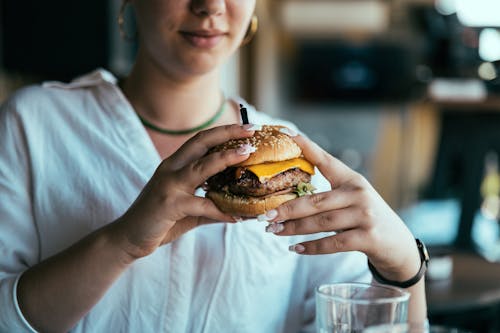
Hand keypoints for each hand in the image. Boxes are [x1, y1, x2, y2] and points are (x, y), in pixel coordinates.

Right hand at [113, 124, 255, 260]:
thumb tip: (240, 209)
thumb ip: (211, 204)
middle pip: (201, 142)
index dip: (223, 132)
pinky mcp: (169, 204)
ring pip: (201, 166)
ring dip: (226, 159)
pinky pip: (201, 204)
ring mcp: (168, 185)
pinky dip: (221, 210)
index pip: (201, 140)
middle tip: (250, 130)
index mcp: (175, 165)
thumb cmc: (160, 220)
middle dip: (227, 133)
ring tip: (247, 154)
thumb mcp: (189, 209)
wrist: (129, 237)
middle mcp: (171, 169)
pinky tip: (237, 216)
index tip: (246, 128)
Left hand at [262, 134, 420, 281]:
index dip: (307, 146)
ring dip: (294, 228)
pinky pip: (333, 243)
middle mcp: (359, 193)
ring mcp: (365, 215)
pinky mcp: (369, 237)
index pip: (327, 160)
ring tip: (274, 231)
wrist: (399, 245)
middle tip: (265, 215)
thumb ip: (328, 195)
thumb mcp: (353, 199)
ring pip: (321, 222)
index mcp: (352, 180)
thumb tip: (288, 200)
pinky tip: (295, 248)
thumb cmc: (367, 219)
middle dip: (287, 209)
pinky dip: (312, 247)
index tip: (288, 133)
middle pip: (316, 200)